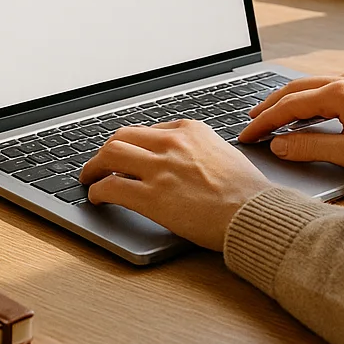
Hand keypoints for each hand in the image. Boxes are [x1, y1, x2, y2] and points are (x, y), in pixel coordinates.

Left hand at [78, 120, 274, 250]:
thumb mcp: (224, 153)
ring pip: (110, 155)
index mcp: (190, 130)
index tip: (128, 154)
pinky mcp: (151, 196)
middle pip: (122, 136)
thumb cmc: (247, 191)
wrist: (254, 213)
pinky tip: (97, 197)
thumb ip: (199, 150)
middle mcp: (172, 143)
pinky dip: (98, 191)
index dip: (134, 144)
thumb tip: (184, 160)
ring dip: (94, 166)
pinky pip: (111, 187)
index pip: (149, 129)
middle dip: (106, 150)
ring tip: (90, 177)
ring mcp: (159, 169)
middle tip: (99, 163)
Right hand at [239, 71, 343, 178]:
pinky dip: (305, 98)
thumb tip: (278, 144)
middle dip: (268, 106)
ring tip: (268, 115)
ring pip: (309, 85)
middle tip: (248, 123)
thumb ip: (310, 147)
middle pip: (294, 89)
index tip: (246, 136)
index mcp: (339, 93)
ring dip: (286, 100)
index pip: (288, 106)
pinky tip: (301, 110)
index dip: (263, 122)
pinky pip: (324, 87)